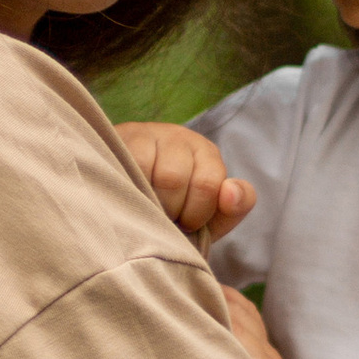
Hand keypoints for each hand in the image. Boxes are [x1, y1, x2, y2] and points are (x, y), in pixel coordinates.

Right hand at [116, 120, 251, 242]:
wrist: (129, 202)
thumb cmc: (174, 213)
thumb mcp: (209, 218)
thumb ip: (235, 207)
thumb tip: (230, 189)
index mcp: (206, 154)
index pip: (208, 184)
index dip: (196, 214)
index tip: (186, 225)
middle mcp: (180, 137)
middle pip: (176, 177)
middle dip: (170, 210)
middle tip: (163, 219)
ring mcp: (149, 133)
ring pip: (152, 169)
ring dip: (150, 201)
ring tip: (145, 209)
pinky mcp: (123, 136)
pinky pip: (132, 162)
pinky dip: (132, 187)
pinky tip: (130, 196)